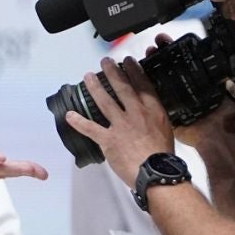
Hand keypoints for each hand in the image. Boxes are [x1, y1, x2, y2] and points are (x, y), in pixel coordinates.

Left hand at [64, 57, 175, 186]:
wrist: (156, 173)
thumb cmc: (163, 155)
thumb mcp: (166, 130)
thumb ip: (155, 119)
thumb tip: (150, 113)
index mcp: (153, 111)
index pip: (143, 86)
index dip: (134, 71)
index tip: (127, 61)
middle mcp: (136, 114)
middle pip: (122, 88)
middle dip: (112, 72)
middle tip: (105, 61)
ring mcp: (121, 125)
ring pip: (104, 101)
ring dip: (94, 87)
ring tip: (87, 76)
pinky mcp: (108, 139)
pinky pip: (90, 128)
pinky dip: (78, 121)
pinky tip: (69, 115)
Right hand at [146, 34, 234, 151]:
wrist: (220, 138)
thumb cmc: (228, 117)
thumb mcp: (233, 90)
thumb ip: (233, 78)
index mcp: (199, 83)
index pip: (183, 62)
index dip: (174, 50)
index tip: (166, 41)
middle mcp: (184, 90)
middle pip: (166, 68)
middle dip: (158, 54)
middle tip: (154, 45)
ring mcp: (172, 101)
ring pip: (157, 81)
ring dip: (149, 68)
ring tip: (146, 54)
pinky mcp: (165, 112)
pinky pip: (152, 100)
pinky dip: (144, 90)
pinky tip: (138, 76)